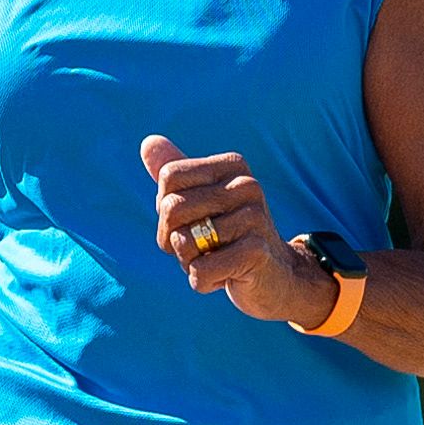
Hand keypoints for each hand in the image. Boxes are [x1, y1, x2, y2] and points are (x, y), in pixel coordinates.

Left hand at [140, 135, 328, 319]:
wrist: (275, 276)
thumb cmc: (228, 237)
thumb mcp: (201, 202)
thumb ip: (176, 173)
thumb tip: (147, 142)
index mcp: (232, 166)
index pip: (169, 177)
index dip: (166, 209)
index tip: (191, 222)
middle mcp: (247, 185)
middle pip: (171, 208)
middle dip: (172, 238)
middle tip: (200, 248)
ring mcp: (254, 218)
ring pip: (183, 242)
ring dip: (189, 262)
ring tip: (217, 260)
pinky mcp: (255, 252)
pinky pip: (199, 271)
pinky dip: (202, 282)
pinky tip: (226, 277)